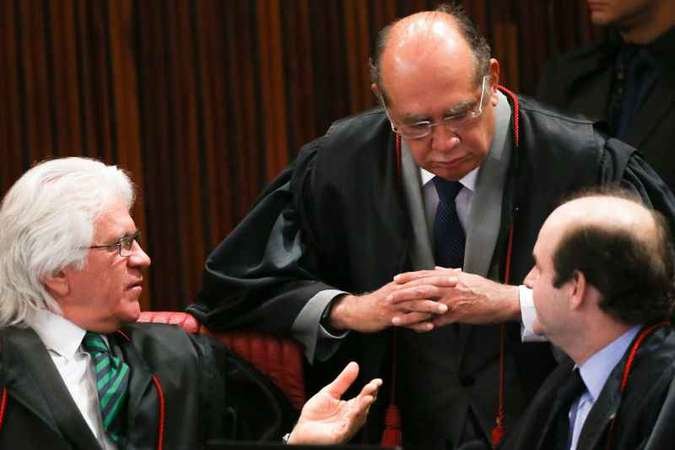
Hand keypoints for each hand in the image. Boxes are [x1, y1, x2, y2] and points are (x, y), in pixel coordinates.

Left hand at [287, 362, 382, 444]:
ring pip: (358, 417)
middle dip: (369, 395)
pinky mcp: (339, 435)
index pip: (364, 396)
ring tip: (368, 397)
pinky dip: (353, 420)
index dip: (371, 389)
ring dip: (364, 407)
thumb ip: (343, 380)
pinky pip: (348, 428)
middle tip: (372, 386)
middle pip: (363, 406)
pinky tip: (355, 412)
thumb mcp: (329, 392)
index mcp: (350, 407)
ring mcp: (346, 426)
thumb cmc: (315, 415)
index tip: (377, 381)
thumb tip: (354, 365)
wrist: (302, 431)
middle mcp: (351, 417)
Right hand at [329, 281, 447, 332]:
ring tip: (445, 308)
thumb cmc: (381, 302)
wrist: (358, 311)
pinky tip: (429, 327)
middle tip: (456, 284)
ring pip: (414, 304)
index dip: (440, 275)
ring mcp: (394, 305)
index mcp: (402, 284)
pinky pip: (406, 321)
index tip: (456, 273)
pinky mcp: (389, 317)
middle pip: (421, 287)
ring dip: (430, 306)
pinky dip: (418, 324)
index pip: (424, 277)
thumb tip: (431, 284)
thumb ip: (413, 288)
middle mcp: (399, 292)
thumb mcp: (396, 292)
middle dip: (439, 285)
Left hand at [391, 268, 519, 327]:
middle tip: (388, 298)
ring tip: (394, 319)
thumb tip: (437, 268)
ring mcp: (452, 302)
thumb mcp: (467, 276)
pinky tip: (414, 331)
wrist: (503, 300)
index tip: (395, 279)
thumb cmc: (486, 288)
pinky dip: (425, 326)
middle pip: (420, 290)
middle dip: (403, 295)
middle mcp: (449, 287)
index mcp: (450, 277)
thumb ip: (450, 272)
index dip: (409, 277)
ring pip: (425, 308)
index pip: (425, 275)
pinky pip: (438, 322)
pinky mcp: (457, 315)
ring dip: (409, 314)